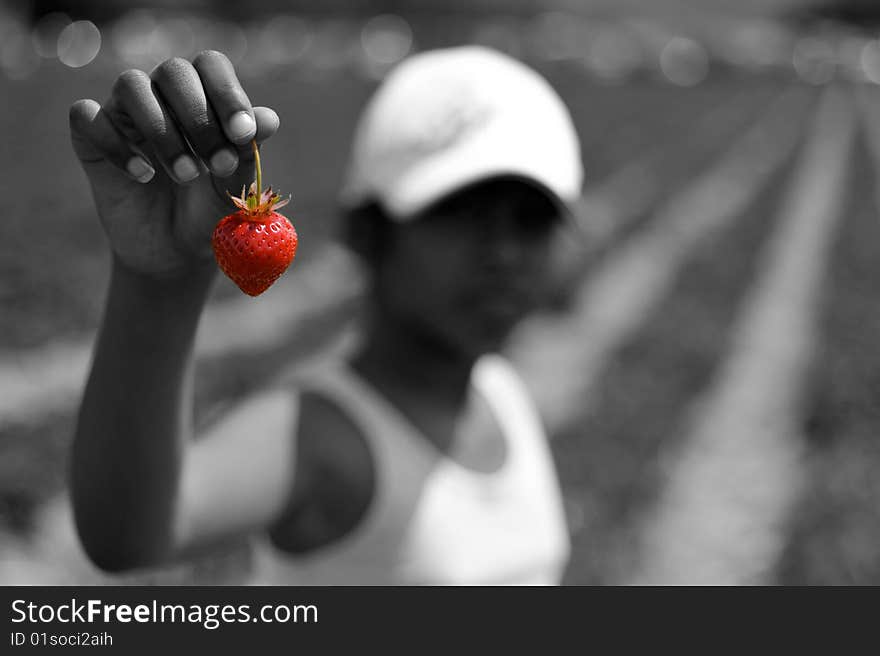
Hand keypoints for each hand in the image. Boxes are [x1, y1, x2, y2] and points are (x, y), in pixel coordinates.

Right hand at [69, 50, 279, 278]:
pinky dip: (114, 143)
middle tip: (217, 164)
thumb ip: (247, 154)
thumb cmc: (209, 212)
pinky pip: (87, 118)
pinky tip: (142, 175)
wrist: (175, 253)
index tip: (244, 134)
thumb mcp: (234, 189)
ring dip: (163, 130)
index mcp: (203, 96)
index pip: (211, 66)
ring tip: (186, 175)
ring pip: (132, 85)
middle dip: (199, 117)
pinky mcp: (89, 139)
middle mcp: (162, 95)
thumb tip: (269, 119)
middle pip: (174, 71)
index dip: (228, 93)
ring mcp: (124, 114)